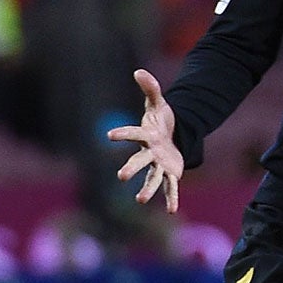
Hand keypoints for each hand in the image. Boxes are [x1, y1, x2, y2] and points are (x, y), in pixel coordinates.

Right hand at [106, 68, 182, 212]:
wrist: (173, 136)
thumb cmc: (161, 120)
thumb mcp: (159, 103)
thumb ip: (151, 88)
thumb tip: (139, 71)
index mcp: (145, 135)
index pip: (132, 134)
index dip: (122, 134)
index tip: (109, 136)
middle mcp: (149, 153)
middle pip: (139, 161)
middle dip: (131, 168)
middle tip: (121, 176)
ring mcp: (159, 165)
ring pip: (152, 178)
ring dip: (147, 189)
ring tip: (141, 200)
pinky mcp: (170, 173)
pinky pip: (170, 187)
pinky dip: (171, 198)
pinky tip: (172, 210)